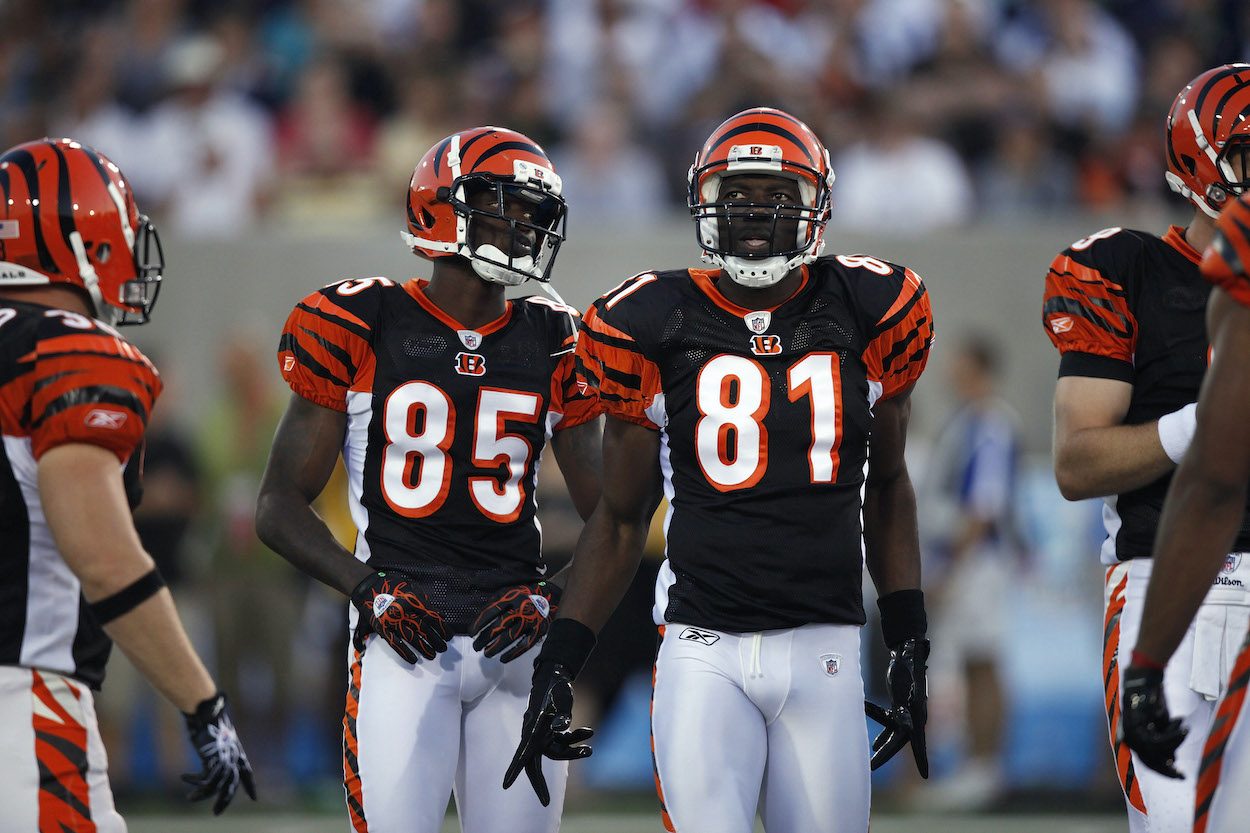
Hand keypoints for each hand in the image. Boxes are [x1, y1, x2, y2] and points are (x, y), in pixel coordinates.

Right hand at [182, 693, 255, 814]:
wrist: (206, 713)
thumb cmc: (208, 723)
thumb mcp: (216, 740)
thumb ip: (218, 753)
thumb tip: (212, 767)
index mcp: (238, 752)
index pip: (247, 772)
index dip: (250, 786)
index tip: (255, 799)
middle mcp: (234, 757)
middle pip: (232, 785)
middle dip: (224, 800)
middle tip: (216, 813)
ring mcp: (224, 758)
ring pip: (216, 787)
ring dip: (201, 795)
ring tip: (189, 798)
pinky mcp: (213, 760)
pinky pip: (205, 780)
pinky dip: (194, 781)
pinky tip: (184, 777)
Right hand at [350, 570, 448, 661]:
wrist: (368, 586)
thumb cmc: (393, 585)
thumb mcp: (412, 588)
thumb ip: (426, 602)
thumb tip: (441, 615)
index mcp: (412, 599)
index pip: (431, 617)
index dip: (442, 628)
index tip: (449, 636)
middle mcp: (403, 611)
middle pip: (423, 628)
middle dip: (436, 640)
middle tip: (444, 648)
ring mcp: (391, 620)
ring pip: (411, 637)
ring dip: (423, 648)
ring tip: (432, 655)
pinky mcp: (381, 627)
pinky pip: (394, 642)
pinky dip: (404, 652)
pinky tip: (413, 659)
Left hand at [471, 582, 560, 661]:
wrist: (549, 596)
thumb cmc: (523, 596)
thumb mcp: (508, 592)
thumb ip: (494, 603)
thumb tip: (477, 621)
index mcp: (510, 597)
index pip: (490, 612)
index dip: (479, 624)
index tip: (471, 633)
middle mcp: (520, 608)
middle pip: (499, 626)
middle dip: (484, 638)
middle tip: (476, 647)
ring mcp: (530, 620)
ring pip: (510, 637)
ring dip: (496, 647)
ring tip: (486, 653)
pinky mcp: (538, 630)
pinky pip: (524, 645)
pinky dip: (513, 654)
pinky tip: (503, 659)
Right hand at [503, 661, 593, 805]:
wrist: (557, 675)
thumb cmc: (555, 687)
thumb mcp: (560, 700)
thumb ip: (561, 715)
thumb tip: (560, 728)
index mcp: (532, 729)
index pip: (522, 753)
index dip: (514, 770)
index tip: (505, 785)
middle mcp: (535, 734)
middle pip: (535, 762)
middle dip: (539, 783)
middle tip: (545, 801)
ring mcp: (544, 733)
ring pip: (556, 751)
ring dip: (573, 752)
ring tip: (589, 748)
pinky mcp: (553, 730)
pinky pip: (564, 741)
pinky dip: (576, 738)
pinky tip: (589, 732)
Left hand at [865, 637, 928, 776]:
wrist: (908, 656)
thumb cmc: (908, 668)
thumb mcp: (906, 686)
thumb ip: (905, 705)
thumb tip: (908, 719)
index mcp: (917, 715)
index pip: (919, 742)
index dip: (921, 759)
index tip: (925, 775)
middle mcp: (914, 717)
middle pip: (899, 742)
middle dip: (885, 755)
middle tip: (871, 767)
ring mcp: (907, 713)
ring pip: (893, 735)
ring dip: (883, 746)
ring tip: (872, 758)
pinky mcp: (898, 708)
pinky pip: (890, 724)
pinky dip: (882, 734)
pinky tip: (874, 745)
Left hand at [1120, 664, 1186, 777]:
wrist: (1145, 676)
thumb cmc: (1154, 700)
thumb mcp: (1160, 723)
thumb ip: (1163, 740)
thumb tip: (1171, 759)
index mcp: (1133, 738)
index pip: (1148, 761)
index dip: (1164, 771)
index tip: (1179, 775)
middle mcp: (1128, 736)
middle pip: (1149, 760)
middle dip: (1167, 769)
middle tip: (1182, 773)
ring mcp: (1130, 729)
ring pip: (1154, 749)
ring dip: (1174, 743)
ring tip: (1186, 731)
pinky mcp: (1136, 720)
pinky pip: (1157, 737)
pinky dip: (1172, 734)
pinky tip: (1182, 726)